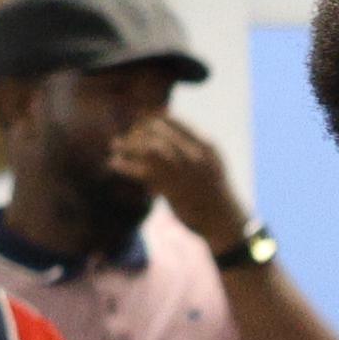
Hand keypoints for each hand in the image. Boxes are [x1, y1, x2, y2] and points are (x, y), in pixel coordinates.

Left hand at [109, 110, 253, 251]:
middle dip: (138, 130)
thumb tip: (173, 140)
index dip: (152, 118)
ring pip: (149, 148)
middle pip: (158, 131)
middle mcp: (193, 154)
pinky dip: (125, 165)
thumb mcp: (213, 165)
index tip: (138, 121)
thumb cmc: (216, 194)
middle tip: (126, 136)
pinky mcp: (171, 189)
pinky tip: (114, 164)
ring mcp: (183, 171)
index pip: (174, 121)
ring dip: (128, 144)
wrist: (224, 221)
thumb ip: (195, 150)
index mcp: (205, 145)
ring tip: (115, 145)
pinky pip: (142, 172)